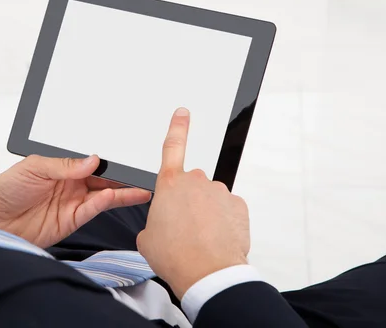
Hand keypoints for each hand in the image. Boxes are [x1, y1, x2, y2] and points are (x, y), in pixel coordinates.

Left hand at [0, 155, 151, 248]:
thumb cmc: (7, 188)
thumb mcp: (35, 167)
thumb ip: (65, 165)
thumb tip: (93, 159)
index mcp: (63, 167)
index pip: (92, 162)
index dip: (110, 159)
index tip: (128, 155)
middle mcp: (72, 184)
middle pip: (104, 178)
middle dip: (124, 174)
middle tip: (143, 170)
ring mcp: (74, 201)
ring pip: (105, 194)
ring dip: (124, 190)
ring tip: (143, 186)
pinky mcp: (72, 219)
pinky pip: (94, 209)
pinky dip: (107, 202)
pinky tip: (118, 195)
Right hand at [137, 108, 250, 298]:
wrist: (206, 272)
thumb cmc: (175, 255)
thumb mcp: (147, 238)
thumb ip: (153, 222)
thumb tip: (161, 226)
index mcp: (169, 184)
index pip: (172, 146)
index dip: (178, 127)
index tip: (183, 113)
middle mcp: (196, 181)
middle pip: (191, 184)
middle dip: (188, 200)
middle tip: (184, 227)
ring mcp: (219, 191)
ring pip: (210, 199)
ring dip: (206, 213)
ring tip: (200, 237)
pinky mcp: (238, 205)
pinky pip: (227, 210)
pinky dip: (222, 222)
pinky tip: (216, 238)